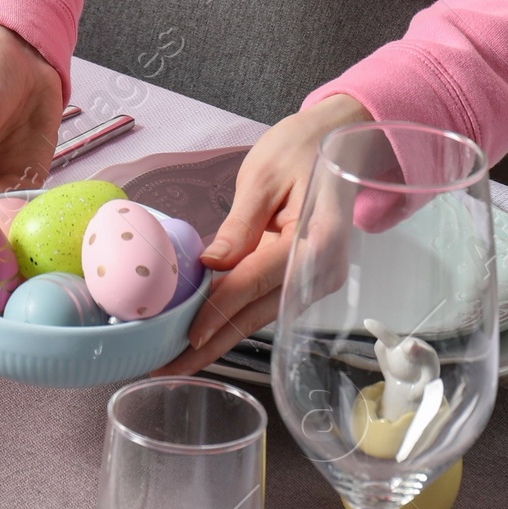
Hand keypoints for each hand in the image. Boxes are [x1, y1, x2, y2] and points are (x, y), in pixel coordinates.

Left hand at [160, 94, 368, 373]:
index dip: (220, 310)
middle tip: (167, 367)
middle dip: (211, 342)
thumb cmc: (303, 148)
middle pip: (257, 312)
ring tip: (175, 358)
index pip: (258, 281)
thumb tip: (211, 264)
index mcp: (316, 240)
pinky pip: (264, 300)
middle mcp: (320, 269)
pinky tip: (201, 330)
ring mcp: (315, 278)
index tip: (187, 336)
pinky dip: (232, 315)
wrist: (341, 141)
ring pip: (259, 313)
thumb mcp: (264, 175)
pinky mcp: (304, 278)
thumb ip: (240, 223)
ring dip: (218, 335)